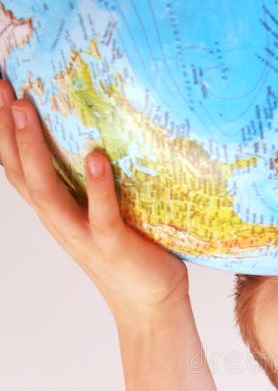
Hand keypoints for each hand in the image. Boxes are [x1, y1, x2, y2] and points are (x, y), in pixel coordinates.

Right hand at [0, 80, 188, 321]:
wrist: (151, 305)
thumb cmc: (133, 252)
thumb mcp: (102, 211)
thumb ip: (93, 181)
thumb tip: (101, 129)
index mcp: (55, 211)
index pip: (17, 167)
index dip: (1, 131)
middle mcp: (60, 221)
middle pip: (21, 172)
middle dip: (5, 129)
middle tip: (0, 86)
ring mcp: (83, 235)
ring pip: (47, 191)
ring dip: (32, 149)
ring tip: (23, 108)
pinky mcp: (114, 246)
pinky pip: (102, 215)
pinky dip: (98, 187)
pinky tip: (96, 157)